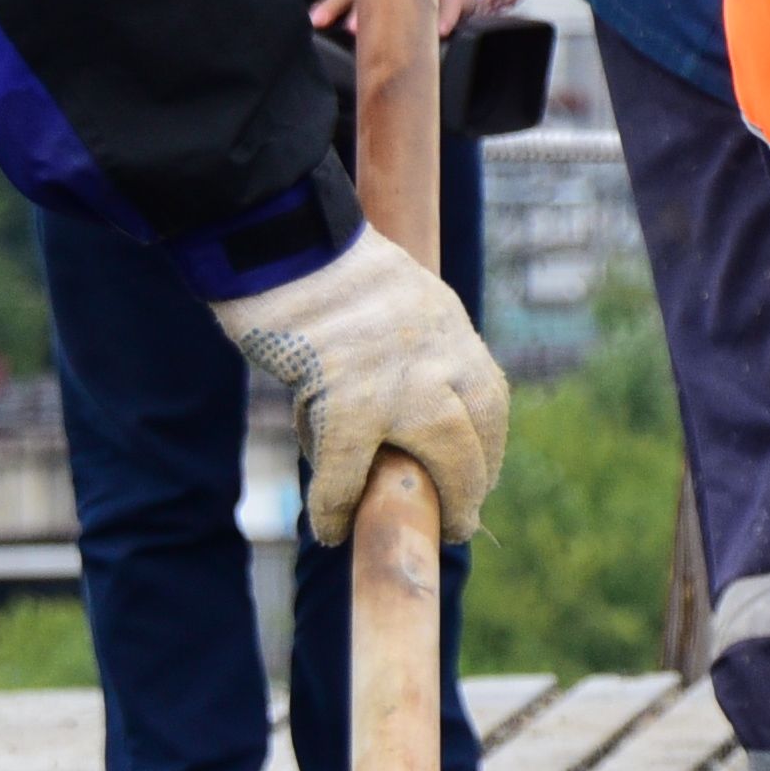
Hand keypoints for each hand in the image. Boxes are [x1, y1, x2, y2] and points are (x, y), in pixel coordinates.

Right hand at [213, 229, 512, 542]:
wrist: (282, 243)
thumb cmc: (315, 267)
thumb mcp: (388, 298)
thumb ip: (401, 344)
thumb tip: (386, 403)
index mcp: (447, 327)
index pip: (488, 397)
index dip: (487, 443)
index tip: (479, 473)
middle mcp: (439, 355)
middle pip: (478, 432)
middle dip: (475, 481)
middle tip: (462, 517)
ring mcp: (399, 381)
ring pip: (444, 455)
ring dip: (443, 497)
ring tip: (427, 526)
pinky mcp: (347, 401)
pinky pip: (346, 471)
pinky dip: (335, 504)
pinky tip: (328, 528)